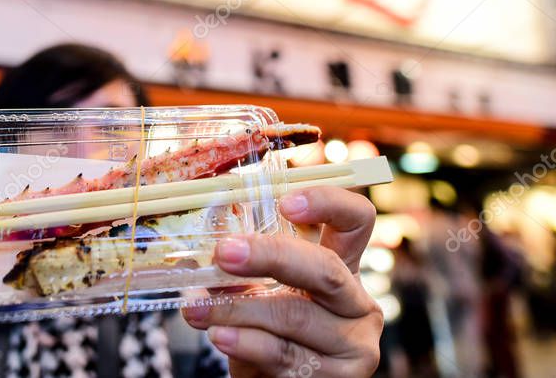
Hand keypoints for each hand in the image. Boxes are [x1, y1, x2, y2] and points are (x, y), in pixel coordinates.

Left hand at [183, 186, 381, 376]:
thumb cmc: (267, 335)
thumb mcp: (259, 295)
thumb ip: (244, 271)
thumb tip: (208, 250)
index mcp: (343, 266)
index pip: (355, 220)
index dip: (328, 203)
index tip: (285, 203)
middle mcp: (357, 301)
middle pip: (325, 268)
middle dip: (270, 256)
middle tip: (224, 253)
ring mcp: (355, 342)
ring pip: (295, 315)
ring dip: (238, 309)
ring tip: (198, 308)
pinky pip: (285, 354)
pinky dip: (246, 343)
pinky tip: (219, 335)